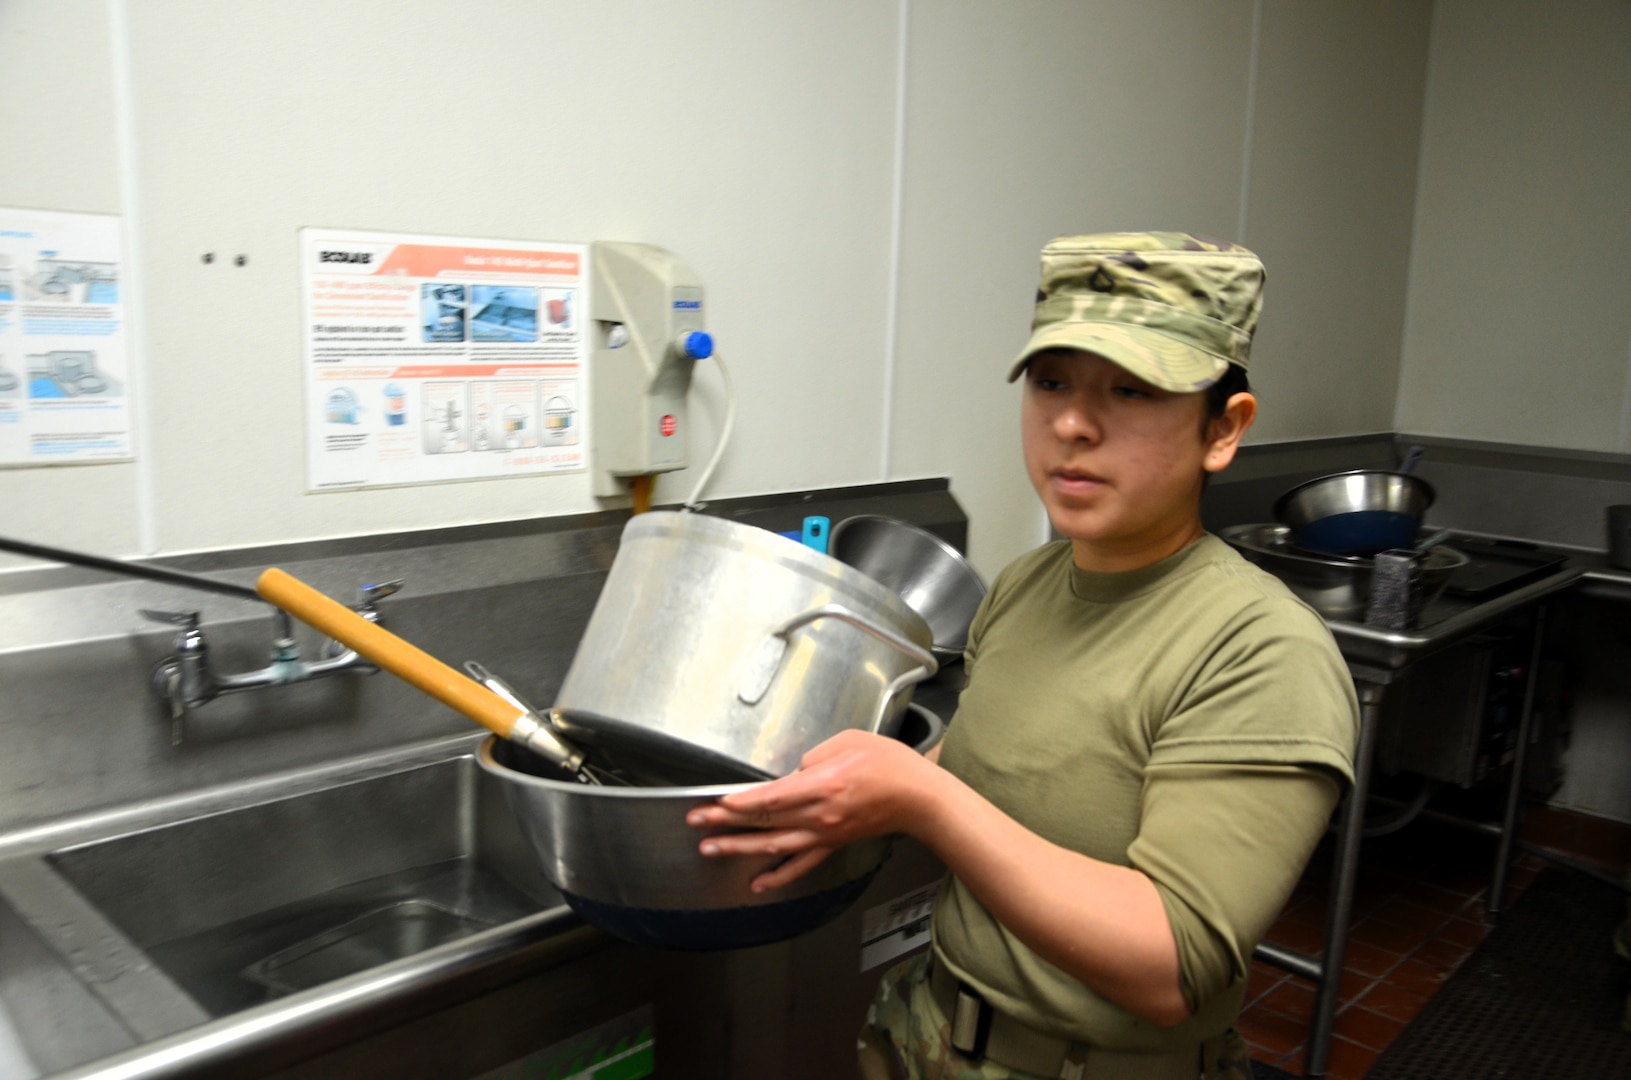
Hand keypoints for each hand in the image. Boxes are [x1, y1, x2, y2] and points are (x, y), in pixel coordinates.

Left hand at [685, 729, 941, 892]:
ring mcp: (825, 834)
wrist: (918, 797)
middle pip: (765, 821)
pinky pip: (801, 864)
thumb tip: (793, 771)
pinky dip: (778, 877)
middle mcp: (820, 815)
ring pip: (775, 846)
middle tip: (696, 823)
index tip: (716, 804)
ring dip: (740, 848)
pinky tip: (756, 884)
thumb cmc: (889, 763)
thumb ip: (814, 754)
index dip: (741, 803)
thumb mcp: (849, 740)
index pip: (772, 797)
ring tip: (710, 849)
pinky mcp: (832, 844)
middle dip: (726, 822)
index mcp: (823, 784)